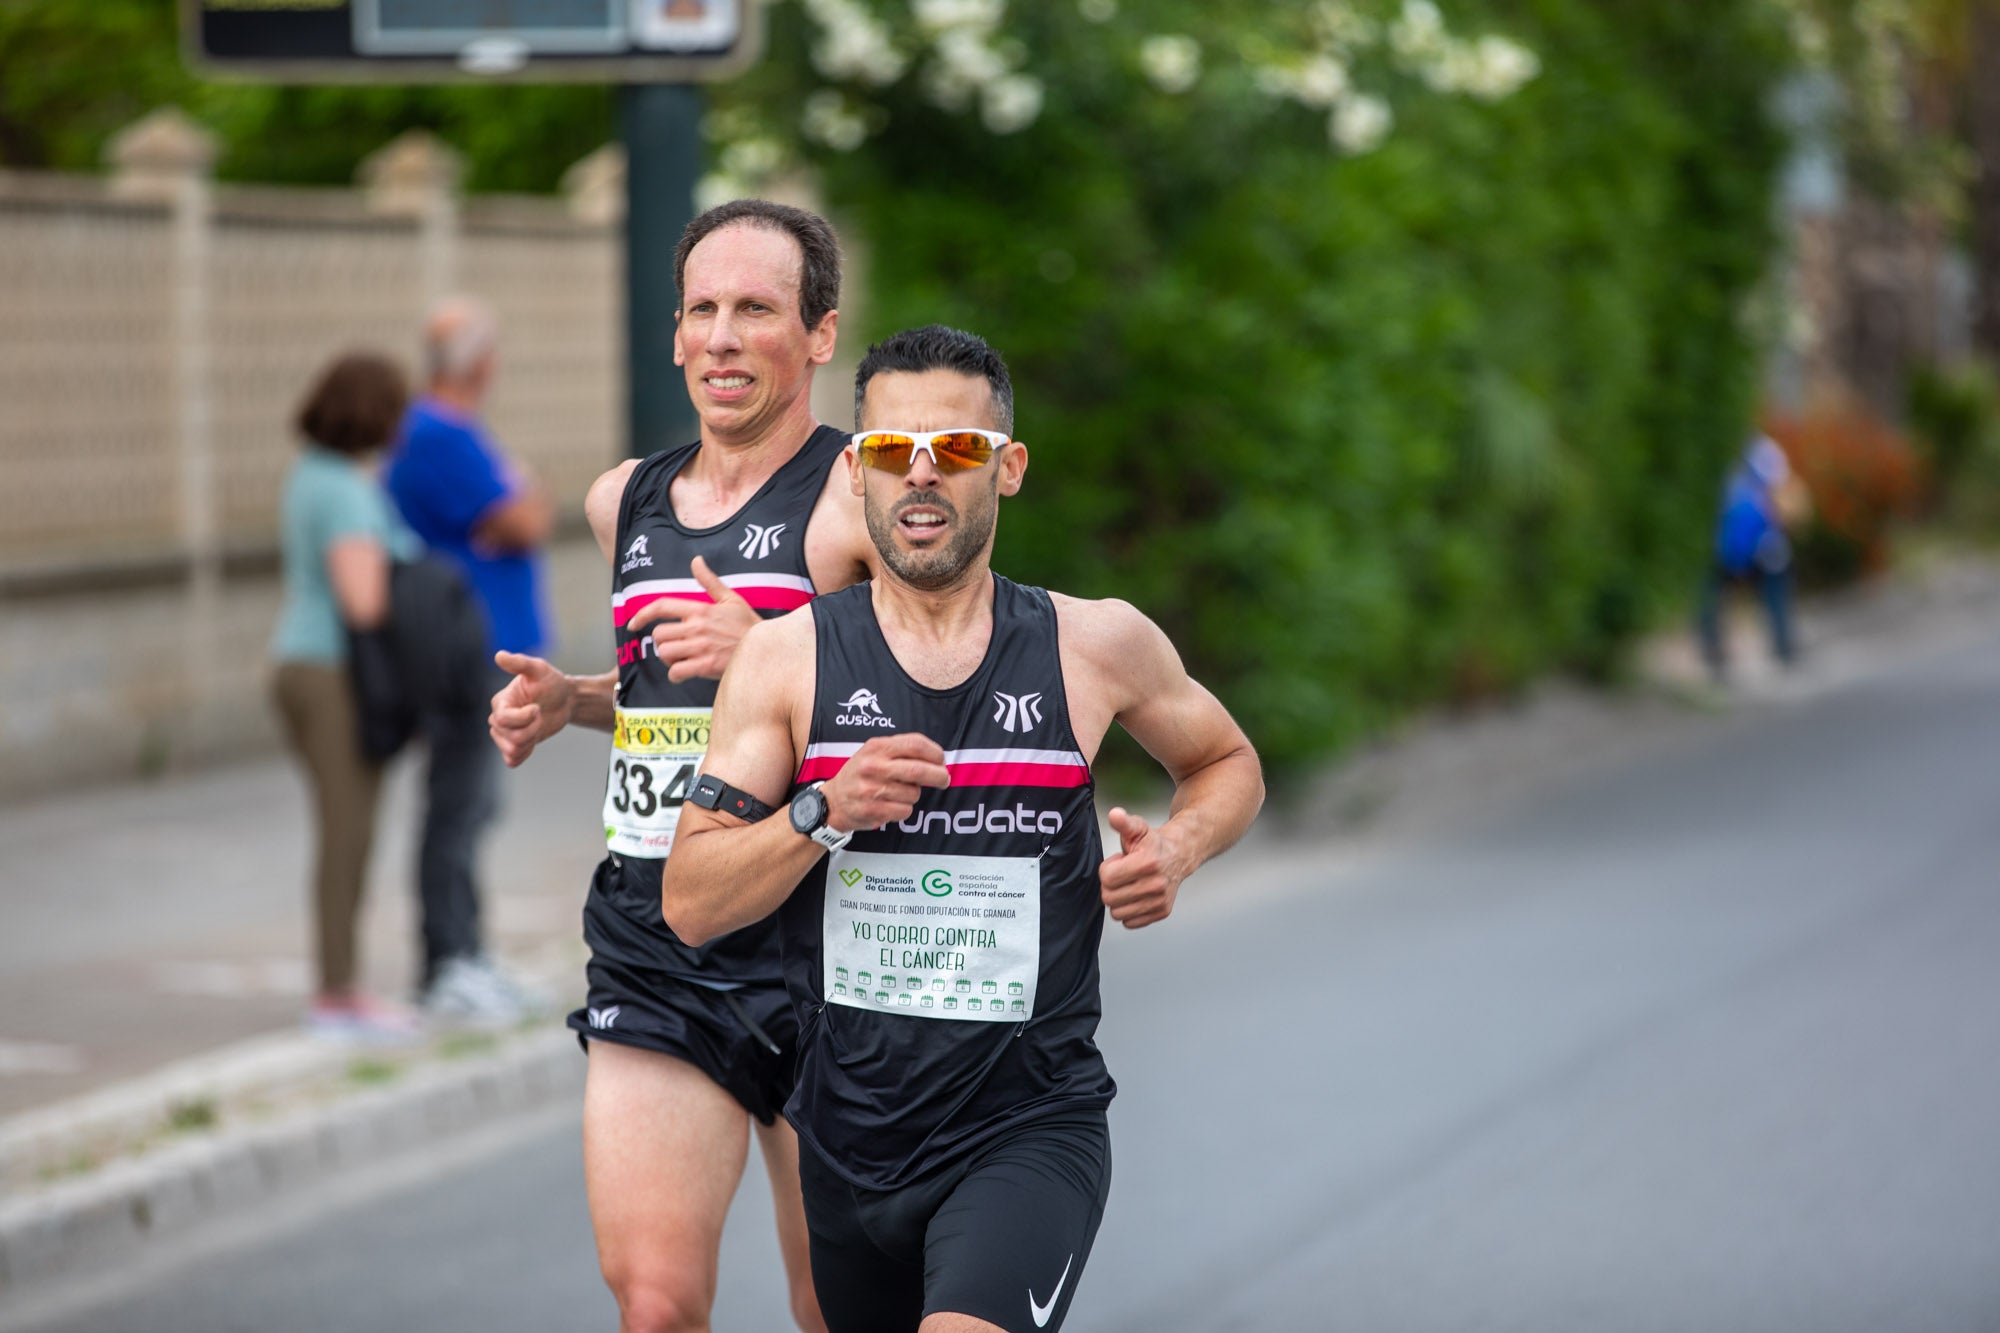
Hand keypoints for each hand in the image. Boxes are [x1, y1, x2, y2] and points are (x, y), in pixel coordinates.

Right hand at [488, 651, 573, 766]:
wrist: (564, 699)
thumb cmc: (551, 682)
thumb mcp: (538, 669)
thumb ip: (519, 663)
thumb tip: (499, 655)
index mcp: (500, 701)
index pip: (503, 719)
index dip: (523, 718)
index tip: (537, 708)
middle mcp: (498, 719)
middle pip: (508, 737)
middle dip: (531, 729)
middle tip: (541, 715)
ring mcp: (505, 734)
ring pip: (511, 750)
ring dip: (530, 741)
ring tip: (538, 726)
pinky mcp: (515, 746)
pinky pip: (512, 760)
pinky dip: (525, 753)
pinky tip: (534, 739)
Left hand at [626, 556, 760, 683]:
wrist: (766, 648)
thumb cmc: (748, 625)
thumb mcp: (731, 598)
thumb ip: (709, 581)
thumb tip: (696, 560)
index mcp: (700, 610)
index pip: (662, 606)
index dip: (642, 614)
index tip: (633, 624)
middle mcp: (697, 628)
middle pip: (659, 635)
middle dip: (662, 643)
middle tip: (675, 646)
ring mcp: (700, 648)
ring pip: (665, 654)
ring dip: (668, 659)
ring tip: (681, 659)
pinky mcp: (705, 666)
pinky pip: (676, 672)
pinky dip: (676, 675)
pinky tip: (685, 673)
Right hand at [821, 734, 951, 833]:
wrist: (833, 801)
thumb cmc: (861, 774)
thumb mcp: (875, 753)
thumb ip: (902, 751)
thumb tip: (937, 760)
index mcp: (877, 747)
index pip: (915, 744)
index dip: (935, 752)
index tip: (941, 760)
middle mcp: (873, 766)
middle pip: (918, 770)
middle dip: (938, 776)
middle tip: (944, 780)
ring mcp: (871, 789)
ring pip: (914, 793)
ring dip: (914, 795)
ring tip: (900, 793)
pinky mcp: (872, 810)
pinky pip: (905, 810)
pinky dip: (905, 809)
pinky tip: (891, 805)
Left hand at [1099, 807, 1184, 928]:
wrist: (1179, 854)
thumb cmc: (1153, 843)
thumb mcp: (1137, 828)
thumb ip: (1124, 822)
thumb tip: (1114, 815)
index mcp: (1148, 862)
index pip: (1106, 878)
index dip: (1107, 869)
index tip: (1118, 862)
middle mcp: (1156, 884)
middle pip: (1109, 897)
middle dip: (1110, 885)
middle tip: (1122, 874)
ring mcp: (1160, 900)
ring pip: (1117, 913)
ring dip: (1118, 900)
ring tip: (1129, 884)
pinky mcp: (1162, 912)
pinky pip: (1130, 922)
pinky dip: (1129, 912)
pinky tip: (1136, 896)